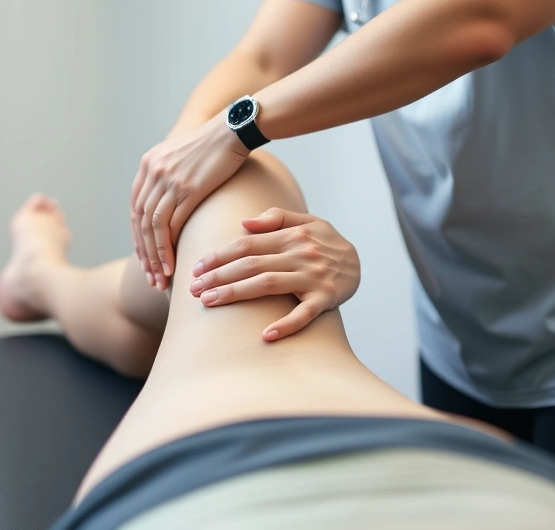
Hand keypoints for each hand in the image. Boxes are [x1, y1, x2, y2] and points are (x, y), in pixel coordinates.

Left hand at [132, 115, 248, 290]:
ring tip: (162, 278)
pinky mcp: (189, 188)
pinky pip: (172, 224)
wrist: (232, 130)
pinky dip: (170, 247)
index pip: (135, 211)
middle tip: (151, 279)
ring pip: (153, 227)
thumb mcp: (179, 157)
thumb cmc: (212, 148)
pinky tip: (174, 264)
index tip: (145, 262)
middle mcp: (153, 173)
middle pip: (140, 222)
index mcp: (148, 166)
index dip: (138, 240)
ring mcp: (169, 180)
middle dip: (144, 254)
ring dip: (156, 256)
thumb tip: (164, 207)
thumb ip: (166, 179)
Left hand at [189, 208, 359, 340]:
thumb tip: (243, 222)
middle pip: (251, 264)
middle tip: (193, 289)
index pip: (247, 244)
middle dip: (218, 276)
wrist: (361, 262)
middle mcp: (300, 254)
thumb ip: (276, 218)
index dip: (219, 256)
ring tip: (209, 302)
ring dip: (236, 293)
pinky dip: (286, 325)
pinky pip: (304, 314)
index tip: (196, 268)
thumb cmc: (325, 243)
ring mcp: (313, 277)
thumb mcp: (306, 221)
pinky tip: (266, 336)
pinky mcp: (326, 299)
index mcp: (291, 236)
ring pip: (268, 285)